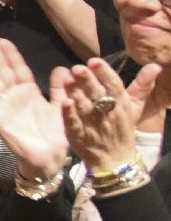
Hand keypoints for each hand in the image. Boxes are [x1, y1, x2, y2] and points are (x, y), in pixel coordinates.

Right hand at [0, 37, 68, 179]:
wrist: (49, 158)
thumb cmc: (55, 135)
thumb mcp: (61, 107)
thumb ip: (59, 89)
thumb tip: (62, 68)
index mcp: (30, 93)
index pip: (18, 69)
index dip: (11, 55)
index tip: (3, 40)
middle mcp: (15, 97)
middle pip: (3, 71)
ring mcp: (5, 106)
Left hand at [60, 58, 158, 172]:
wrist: (115, 159)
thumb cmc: (123, 127)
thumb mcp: (135, 107)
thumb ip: (142, 86)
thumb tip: (155, 66)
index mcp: (121, 104)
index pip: (114, 86)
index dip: (105, 73)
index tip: (94, 61)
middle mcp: (108, 113)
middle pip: (98, 95)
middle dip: (88, 81)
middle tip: (78, 68)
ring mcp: (93, 125)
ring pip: (85, 107)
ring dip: (77, 93)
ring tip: (68, 79)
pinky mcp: (80, 136)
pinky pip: (75, 124)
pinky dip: (70, 114)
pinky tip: (64, 103)